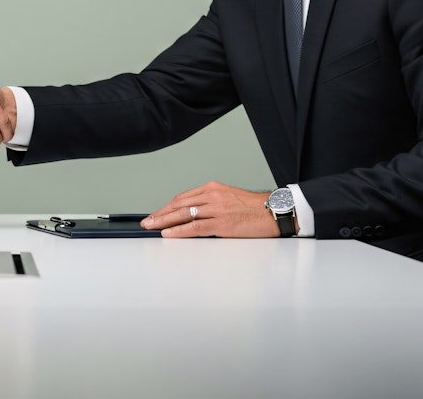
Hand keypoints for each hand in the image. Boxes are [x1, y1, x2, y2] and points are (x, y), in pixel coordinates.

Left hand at [141, 181, 284, 237]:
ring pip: (183, 214)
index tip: (157, 213)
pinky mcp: (222, 223)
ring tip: (152, 227)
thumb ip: (211, 204)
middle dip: (160, 213)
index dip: (167, 206)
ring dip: (164, 221)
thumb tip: (192, 215)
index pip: (182, 197)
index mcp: (213, 188)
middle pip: (179, 204)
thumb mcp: (229, 198)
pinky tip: (169, 233)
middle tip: (147, 221)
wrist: (275, 211)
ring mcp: (216, 209)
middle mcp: (212, 195)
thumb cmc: (255, 208)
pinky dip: (179, 231)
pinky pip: (195, 227)